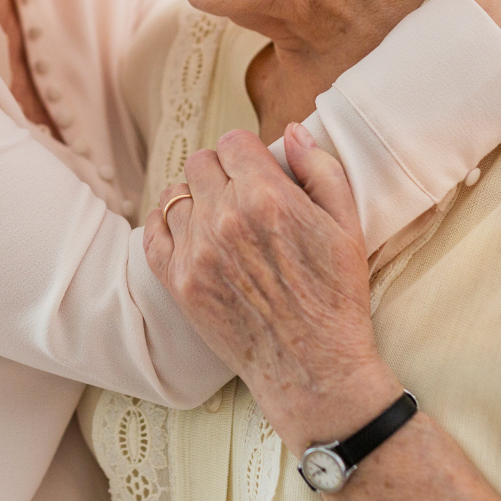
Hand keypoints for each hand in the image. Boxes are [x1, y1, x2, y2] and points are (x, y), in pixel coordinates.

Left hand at [144, 123, 400, 455]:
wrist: (313, 371)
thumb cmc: (336, 297)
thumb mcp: (346, 225)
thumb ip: (319, 168)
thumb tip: (292, 130)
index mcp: (266, 196)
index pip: (233, 141)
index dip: (247, 153)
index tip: (257, 170)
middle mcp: (225, 218)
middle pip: (201, 162)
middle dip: (222, 171)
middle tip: (241, 193)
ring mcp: (196, 251)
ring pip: (176, 193)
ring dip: (196, 197)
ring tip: (218, 216)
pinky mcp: (178, 282)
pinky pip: (153, 230)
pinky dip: (166, 224)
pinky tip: (190, 232)